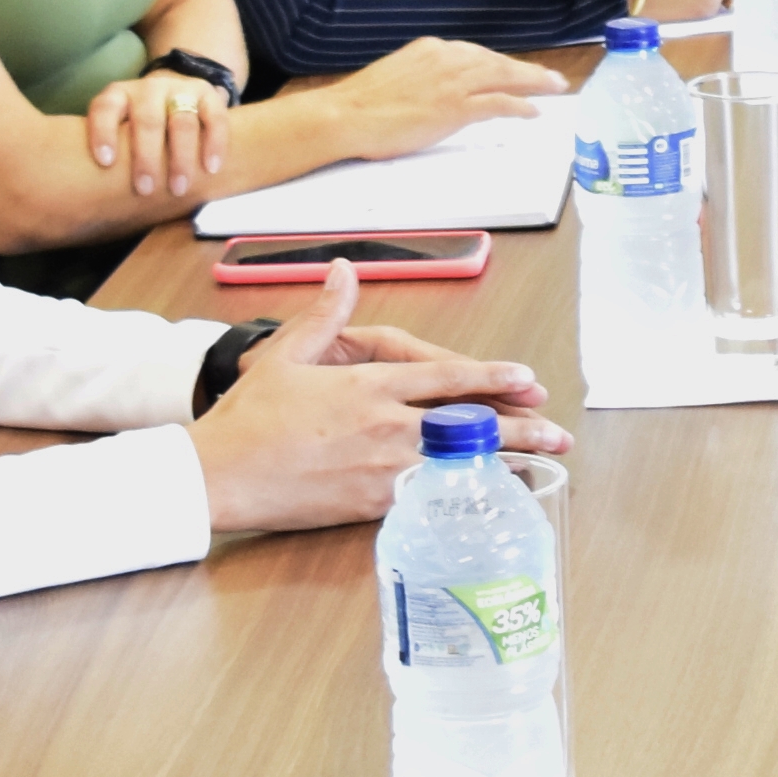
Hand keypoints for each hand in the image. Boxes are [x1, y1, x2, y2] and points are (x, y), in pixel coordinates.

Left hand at [80, 61, 230, 201]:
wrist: (177, 96)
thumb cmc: (139, 129)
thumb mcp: (120, 129)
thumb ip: (112, 151)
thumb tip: (93, 197)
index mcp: (119, 95)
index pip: (105, 108)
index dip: (103, 132)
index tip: (105, 162)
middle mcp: (148, 89)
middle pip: (147, 119)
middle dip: (146, 156)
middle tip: (145, 189)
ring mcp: (180, 90)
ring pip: (182, 121)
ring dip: (180, 157)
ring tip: (178, 189)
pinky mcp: (208, 95)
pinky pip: (215, 118)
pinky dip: (214, 144)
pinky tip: (211, 168)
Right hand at [189, 265, 558, 532]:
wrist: (218, 475)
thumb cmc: (248, 417)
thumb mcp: (286, 355)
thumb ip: (325, 313)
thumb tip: (344, 270)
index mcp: (368, 386)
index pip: (446, 379)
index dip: (492, 377)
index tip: (528, 378)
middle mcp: (384, 428)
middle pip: (466, 426)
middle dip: (519, 428)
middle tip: (559, 432)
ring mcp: (381, 470)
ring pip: (457, 464)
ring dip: (503, 464)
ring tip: (541, 466)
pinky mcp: (370, 506)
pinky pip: (429, 497)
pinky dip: (462, 494)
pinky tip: (487, 497)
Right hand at [333, 33, 559, 156]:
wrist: (346, 114)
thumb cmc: (363, 103)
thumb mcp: (398, 76)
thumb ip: (424, 77)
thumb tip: (439, 90)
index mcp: (431, 48)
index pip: (476, 54)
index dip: (501, 64)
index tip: (518, 70)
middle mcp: (446, 57)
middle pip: (497, 62)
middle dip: (527, 70)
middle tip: (553, 78)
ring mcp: (452, 82)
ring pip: (504, 77)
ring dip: (534, 82)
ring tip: (555, 88)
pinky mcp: (455, 107)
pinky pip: (498, 102)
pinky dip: (520, 105)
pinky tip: (534, 110)